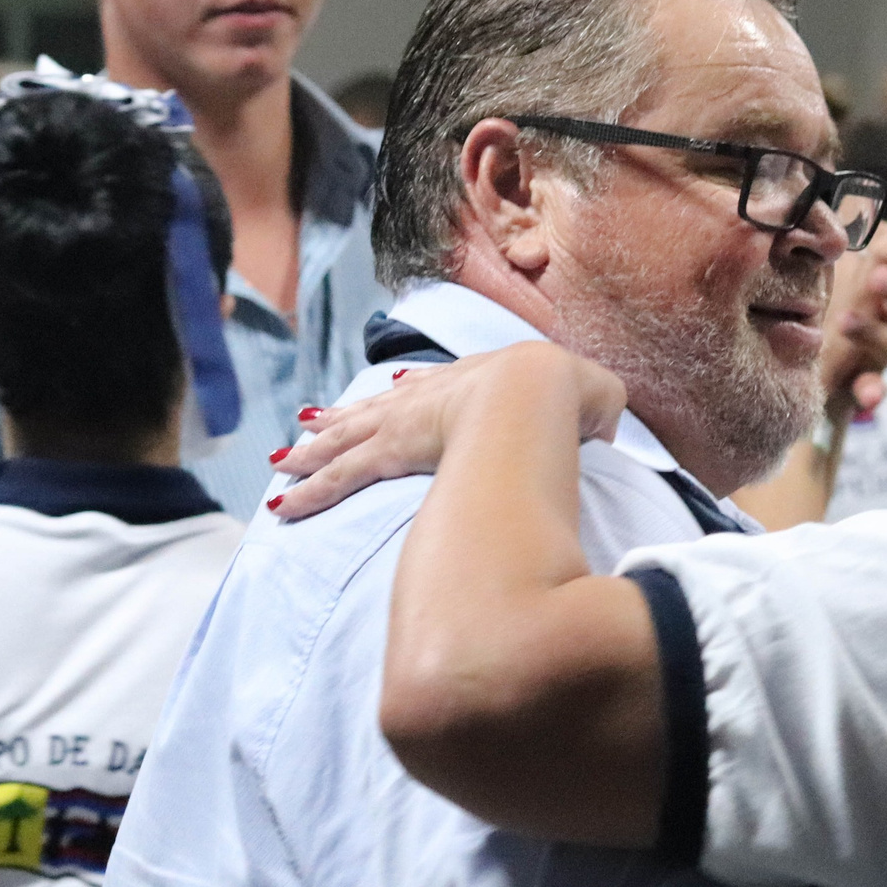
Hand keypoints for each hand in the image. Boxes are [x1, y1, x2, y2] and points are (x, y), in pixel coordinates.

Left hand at [271, 342, 625, 520]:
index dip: (411, 393)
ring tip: (283, 462)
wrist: (538, 391)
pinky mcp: (392, 449)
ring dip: (313, 452)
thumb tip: (603, 432)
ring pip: (345, 440)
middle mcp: (428, 398)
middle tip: (307, 426)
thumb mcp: (597, 400)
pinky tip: (282, 503)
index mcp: (474, 383)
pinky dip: (312, 488)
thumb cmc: (568, 394)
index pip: (431, 389)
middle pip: (375, 410)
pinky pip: (340, 473)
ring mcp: (405, 422)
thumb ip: (598, 417)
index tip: (393, 391)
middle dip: (343, 420)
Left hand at [819, 207, 886, 414]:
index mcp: (882, 279)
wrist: (796, 365)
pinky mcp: (859, 383)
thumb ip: (854, 236)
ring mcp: (877, 351)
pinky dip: (873, 391)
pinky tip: (869, 396)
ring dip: (871, 330)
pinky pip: (873, 388)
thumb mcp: (830, 264)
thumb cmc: (820, 304)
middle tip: (879, 274)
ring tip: (845, 322)